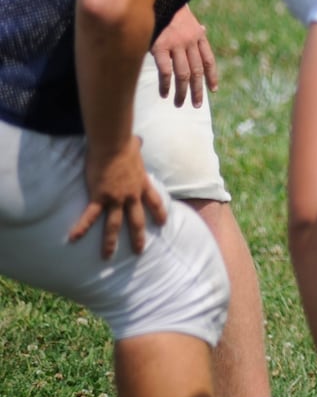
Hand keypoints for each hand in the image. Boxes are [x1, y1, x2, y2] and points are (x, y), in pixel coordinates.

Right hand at [67, 137, 167, 258]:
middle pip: (137, 220)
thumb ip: (137, 148)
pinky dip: (81, 227)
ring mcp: (116, 199)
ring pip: (114, 225)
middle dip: (138, 237)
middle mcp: (131, 195)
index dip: (159, 213)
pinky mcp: (99, 197)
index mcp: (142, 184)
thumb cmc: (123, 144)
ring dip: (110, 242)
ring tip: (107, 256)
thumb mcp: (135, 148)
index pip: (154, 201)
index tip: (163, 223)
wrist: (113, 145)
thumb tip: (137, 140)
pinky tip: (73, 238)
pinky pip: (90, 216)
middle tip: (139, 251)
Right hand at [150, 4, 218, 107]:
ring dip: (182, 92)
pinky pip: (166, 71)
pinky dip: (166, 84)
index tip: (213, 90)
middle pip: (197, 71)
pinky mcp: (159, 47)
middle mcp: (190, 42)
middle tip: (196, 105)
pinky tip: (165, 94)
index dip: (212, 76)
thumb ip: (194, 27)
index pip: (209, 60)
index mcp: (198, 36)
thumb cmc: (169, 7)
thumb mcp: (187, 15)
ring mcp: (176, 44)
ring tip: (180, 103)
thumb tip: (203, 29)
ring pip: (184, 75)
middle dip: (197, 90)